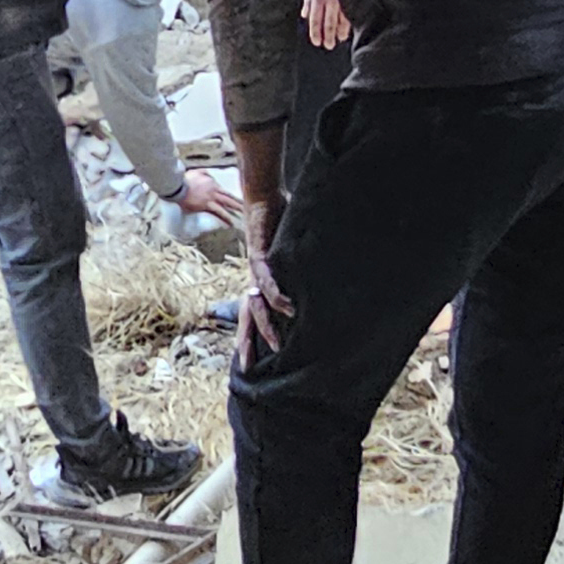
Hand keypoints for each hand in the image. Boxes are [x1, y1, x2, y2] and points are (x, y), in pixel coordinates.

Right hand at [173, 168, 239, 223]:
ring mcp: (212, 198)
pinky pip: (219, 212)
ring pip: (227, 203)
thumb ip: (203, 172)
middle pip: (228, 196)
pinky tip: (231, 223)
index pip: (223, 189)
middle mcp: (214, 189)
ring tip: (244, 212)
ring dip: (236, 207)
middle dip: (238, 200)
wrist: (179, 187)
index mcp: (211, 182)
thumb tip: (209, 173)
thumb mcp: (195, 172)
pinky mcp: (207, 205)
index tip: (234, 199)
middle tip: (247, 204)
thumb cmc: (185, 180)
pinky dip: (226, 217)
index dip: (229, 195)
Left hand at [234, 197, 293, 367]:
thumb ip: (297, 264)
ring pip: (256, 305)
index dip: (250, 334)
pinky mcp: (259, 254)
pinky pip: (266, 280)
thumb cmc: (275, 220)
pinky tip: (286, 307)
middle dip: (247, 342)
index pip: (251, 312)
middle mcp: (253, 279)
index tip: (249, 359)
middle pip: (247, 316)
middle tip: (246, 367)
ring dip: (265, 325)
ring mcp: (254, 269)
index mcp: (259, 280)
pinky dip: (276, 295)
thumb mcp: (288, 250)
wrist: (262, 195)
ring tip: (275, 345)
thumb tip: (317, 273)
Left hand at [300, 0, 349, 49]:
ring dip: (340, 33)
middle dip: (328, 36)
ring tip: (338, 40)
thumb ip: (307, 2)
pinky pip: (350, 14)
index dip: (316, 32)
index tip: (317, 42)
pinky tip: (347, 31)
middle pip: (329, 23)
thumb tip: (304, 16)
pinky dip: (349, 24)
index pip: (316, 19)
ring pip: (341, 20)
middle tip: (328, 46)